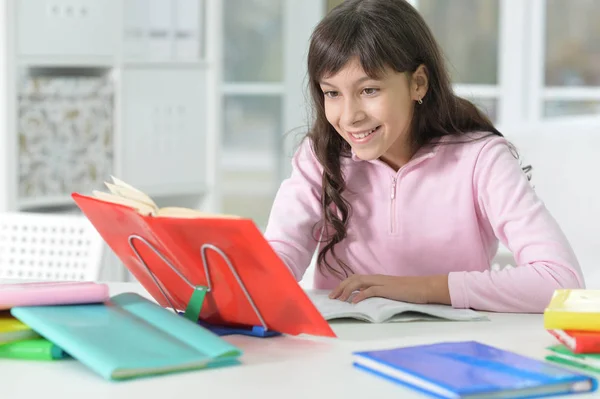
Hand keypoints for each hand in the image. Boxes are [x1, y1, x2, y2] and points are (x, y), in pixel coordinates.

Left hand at [328, 274, 450, 304]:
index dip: (344, 285)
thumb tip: (368, 301)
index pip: (355, 278)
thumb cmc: (410, 292)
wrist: (425, 288)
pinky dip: (360, 295)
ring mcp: (382, 282)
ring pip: (359, 282)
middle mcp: (377, 278)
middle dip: (340, 287)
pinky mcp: (388, 289)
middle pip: (353, 279)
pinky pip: (370, 290)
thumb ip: (380, 293)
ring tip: (339, 299)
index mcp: (377, 279)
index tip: (335, 294)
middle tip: (331, 298)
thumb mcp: (392, 292)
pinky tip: (354, 302)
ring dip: (347, 290)